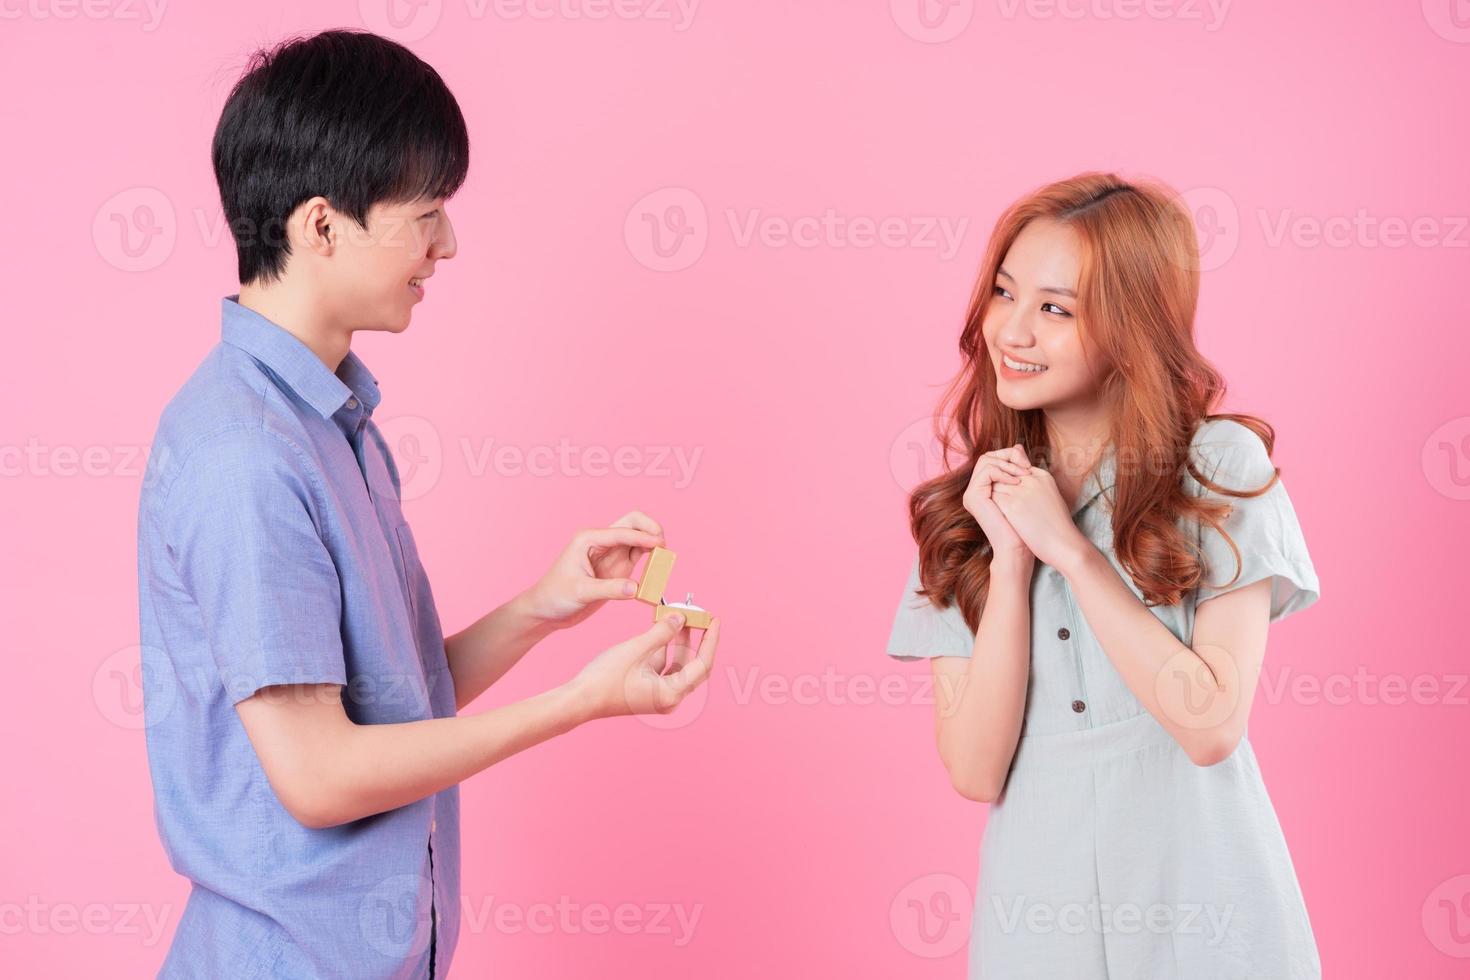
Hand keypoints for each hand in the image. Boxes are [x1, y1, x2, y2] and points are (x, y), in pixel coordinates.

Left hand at [522, 511, 665, 629]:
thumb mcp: (581, 592)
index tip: (659, 545)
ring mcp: (611, 553)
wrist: (547, 610)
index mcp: (589, 539)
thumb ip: (610, 589)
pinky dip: (650, 560)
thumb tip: (636, 588)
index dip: (643, 536)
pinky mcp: (617, 567)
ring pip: (639, 538)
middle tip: (663, 545)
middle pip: (633, 523)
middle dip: (651, 529)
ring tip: (664, 559)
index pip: (622, 531)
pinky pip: (639, 556)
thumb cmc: (555, 596)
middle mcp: (602, 541)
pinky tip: (655, 570)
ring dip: (653, 544)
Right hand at [570, 614, 720, 719]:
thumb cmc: (605, 678)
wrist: (579, 699)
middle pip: (692, 664)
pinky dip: (663, 648)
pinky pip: (663, 667)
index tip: (714, 620)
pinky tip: (661, 629)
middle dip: (694, 638)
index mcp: (672, 693)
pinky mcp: (647, 690)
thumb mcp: (636, 649)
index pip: (702, 663)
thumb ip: (662, 632)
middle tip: (696, 614)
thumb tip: (680, 618)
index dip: (710, 639)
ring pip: (677, 664)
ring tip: (677, 615)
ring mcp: (658, 695)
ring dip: (677, 641)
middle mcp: (669, 698)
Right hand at [962, 444, 1034, 571]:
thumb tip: (1018, 445)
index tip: (1029, 465)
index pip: (993, 459)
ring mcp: (971, 494)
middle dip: (1008, 456)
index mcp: (985, 489)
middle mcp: (975, 490)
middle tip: (1026, 467)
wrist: (1020, 546)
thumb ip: (1017, 469)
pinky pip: (986, 471)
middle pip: (987, 456)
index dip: (1011, 455)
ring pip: (986, 460)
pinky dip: (1003, 471)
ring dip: (1007, 463)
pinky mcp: (972, 496)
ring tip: (1023, 475)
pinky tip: (1017, 482)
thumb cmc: (1025, 524)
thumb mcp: (1022, 489)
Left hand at [990, 462, 1090, 570]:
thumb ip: (1035, 488)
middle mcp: (1031, 480)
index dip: (1010, 483)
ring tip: (997, 510)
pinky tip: (997, 516)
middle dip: (999, 487)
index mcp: (1042, 476)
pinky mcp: (1012, 506)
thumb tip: (1019, 489)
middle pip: (1003, 474)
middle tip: (999, 502)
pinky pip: (992, 497)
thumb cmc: (1059, 526)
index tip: (1011, 495)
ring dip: (994, 496)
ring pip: (995, 485)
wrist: (1064, 545)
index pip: (1016, 469)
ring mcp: (1021, 492)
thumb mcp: (1051, 497)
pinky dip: (992, 505)